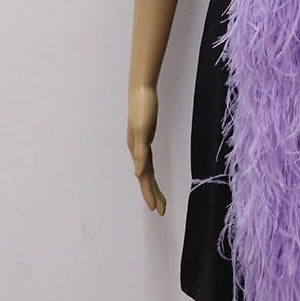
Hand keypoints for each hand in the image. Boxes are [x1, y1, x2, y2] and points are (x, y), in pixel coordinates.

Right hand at [127, 84, 165, 214]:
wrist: (142, 90)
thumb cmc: (143, 108)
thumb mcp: (143, 130)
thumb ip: (140, 152)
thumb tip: (138, 174)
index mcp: (137, 150)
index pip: (145, 178)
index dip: (150, 193)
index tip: (157, 208)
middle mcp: (137, 150)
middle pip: (146, 178)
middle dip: (152, 194)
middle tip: (162, 210)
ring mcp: (141, 143)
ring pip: (146, 170)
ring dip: (152, 185)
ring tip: (159, 199)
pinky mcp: (145, 136)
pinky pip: (147, 159)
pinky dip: (149, 170)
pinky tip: (149, 173)